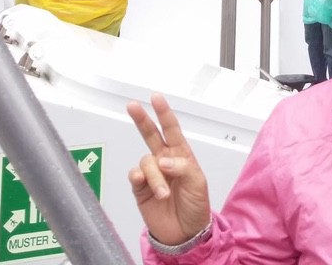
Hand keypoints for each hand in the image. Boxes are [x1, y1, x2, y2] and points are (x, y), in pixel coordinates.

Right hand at [127, 94, 210, 245]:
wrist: (185, 234)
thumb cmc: (195, 205)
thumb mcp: (198, 183)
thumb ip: (182, 167)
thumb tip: (163, 160)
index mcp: (180, 155)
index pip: (171, 129)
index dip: (164, 113)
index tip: (156, 98)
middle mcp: (164, 160)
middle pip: (150, 135)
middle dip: (142, 119)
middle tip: (133, 106)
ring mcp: (152, 174)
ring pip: (146, 161)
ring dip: (155, 176)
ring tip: (164, 193)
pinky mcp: (141, 189)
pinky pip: (135, 176)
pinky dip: (138, 178)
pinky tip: (142, 182)